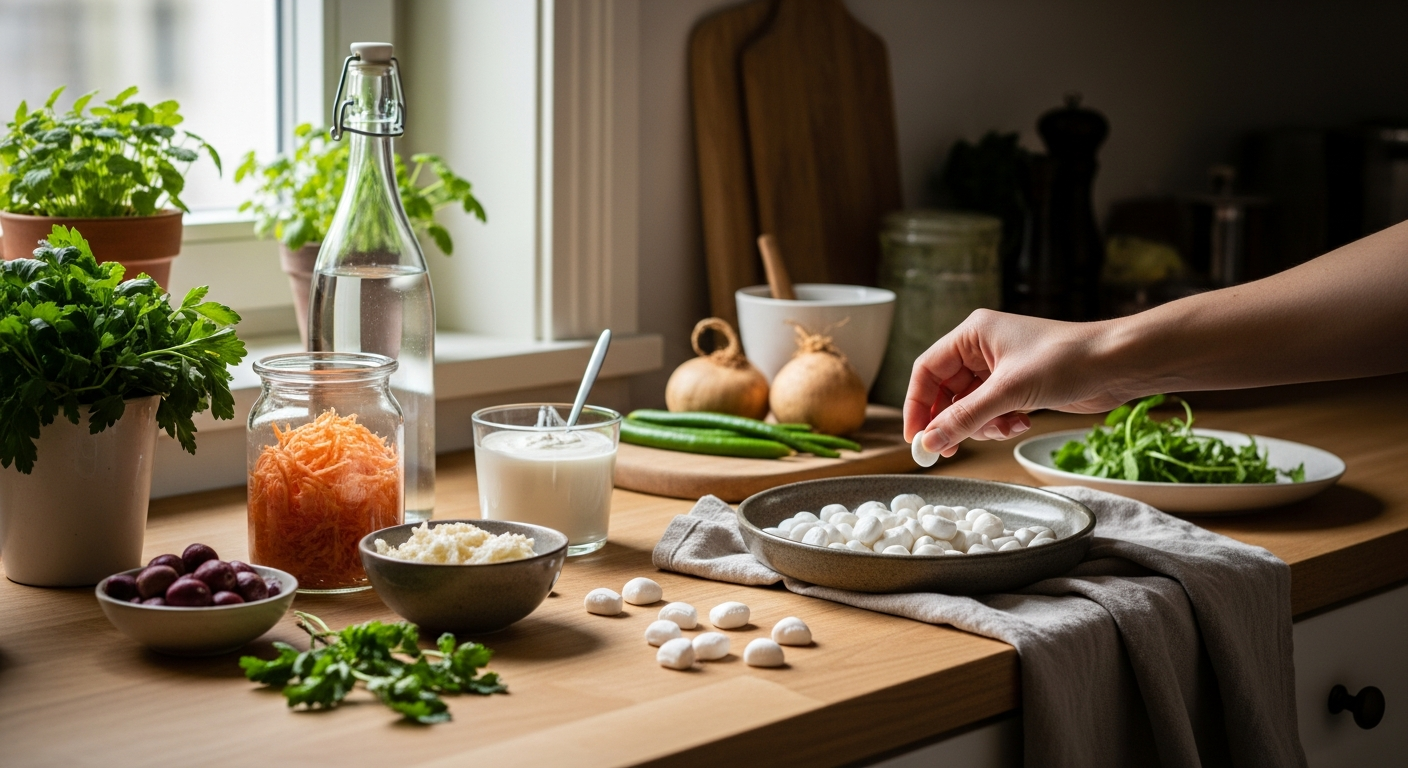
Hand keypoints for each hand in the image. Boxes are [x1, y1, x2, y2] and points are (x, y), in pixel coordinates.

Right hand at [903, 310, 1131, 456]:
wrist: (1118, 363)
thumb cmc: (1067, 360)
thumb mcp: (1009, 392)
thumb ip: (965, 419)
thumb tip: (929, 442)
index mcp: (973, 333)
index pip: (926, 369)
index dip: (917, 404)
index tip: (914, 437)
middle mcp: (982, 347)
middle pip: (946, 391)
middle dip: (949, 421)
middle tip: (946, 450)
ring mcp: (1001, 367)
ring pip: (969, 405)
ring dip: (981, 425)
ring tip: (1005, 429)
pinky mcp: (1018, 384)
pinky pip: (992, 410)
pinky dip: (1000, 423)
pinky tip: (1021, 423)